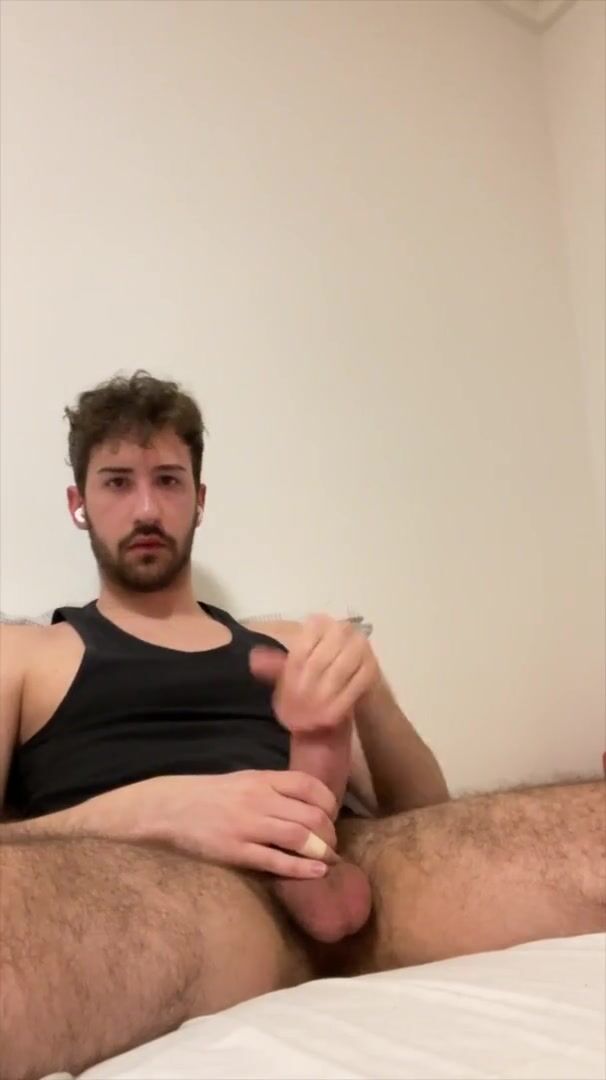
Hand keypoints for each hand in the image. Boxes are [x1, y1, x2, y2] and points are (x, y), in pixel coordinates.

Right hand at [107, 771, 338, 877]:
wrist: (168, 809)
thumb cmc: (209, 796)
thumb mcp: (242, 781)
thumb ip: (273, 788)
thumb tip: (308, 802)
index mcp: (260, 779)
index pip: (308, 784)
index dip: (328, 801)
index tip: (332, 814)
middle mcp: (257, 799)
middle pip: (309, 814)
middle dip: (329, 831)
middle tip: (332, 843)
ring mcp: (246, 826)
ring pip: (298, 837)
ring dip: (321, 850)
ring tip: (329, 858)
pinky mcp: (235, 851)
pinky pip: (275, 861)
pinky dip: (301, 868)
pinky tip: (317, 872)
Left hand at [250, 615, 378, 734]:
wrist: (350, 688)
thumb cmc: (316, 676)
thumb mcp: (291, 671)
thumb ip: (274, 666)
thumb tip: (254, 660)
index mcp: (317, 624)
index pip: (299, 652)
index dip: (289, 680)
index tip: (281, 702)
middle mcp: (341, 629)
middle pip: (316, 664)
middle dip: (303, 693)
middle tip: (291, 717)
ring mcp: (360, 646)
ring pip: (335, 676)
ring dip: (320, 701)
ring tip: (307, 721)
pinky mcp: (372, 667)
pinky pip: (354, 688)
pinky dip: (339, 705)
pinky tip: (327, 720)